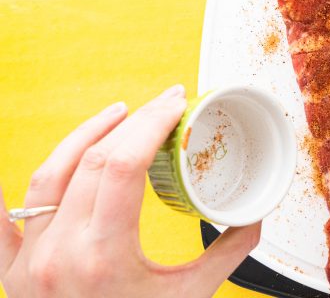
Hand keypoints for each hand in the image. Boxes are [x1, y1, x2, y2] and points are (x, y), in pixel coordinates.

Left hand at [0, 85, 260, 297]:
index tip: (175, 104)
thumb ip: (226, 255)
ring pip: (46, 177)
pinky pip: (1, 226)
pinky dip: (7, 195)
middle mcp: (57, 253)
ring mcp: (28, 264)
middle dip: (130, 122)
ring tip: (115, 115)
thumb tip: (253, 215)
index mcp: (102, 256)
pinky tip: (19, 172)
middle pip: (89, 160)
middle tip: (162, 105)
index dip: (150, 123)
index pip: (121, 164)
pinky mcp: (12, 276)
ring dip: (81, 137)